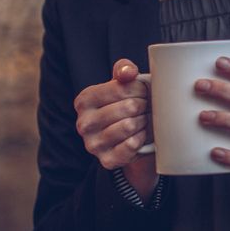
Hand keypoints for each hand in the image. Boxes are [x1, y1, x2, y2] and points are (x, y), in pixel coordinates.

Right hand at [73, 58, 157, 197]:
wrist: (128, 137)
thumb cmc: (125, 104)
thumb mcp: (122, 83)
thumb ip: (124, 70)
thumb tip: (128, 72)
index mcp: (84, 100)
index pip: (122, 88)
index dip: (140, 89)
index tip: (143, 93)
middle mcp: (83, 123)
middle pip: (129, 107)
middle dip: (144, 106)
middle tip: (145, 108)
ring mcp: (93, 144)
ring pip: (130, 126)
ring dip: (144, 122)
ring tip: (143, 120)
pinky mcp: (106, 160)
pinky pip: (131, 146)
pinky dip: (141, 138)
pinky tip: (140, 135)